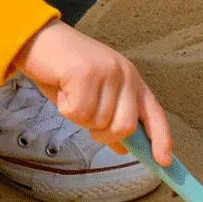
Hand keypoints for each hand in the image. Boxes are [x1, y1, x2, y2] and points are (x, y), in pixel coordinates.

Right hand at [15, 20, 171, 164]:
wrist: (39, 40)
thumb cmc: (65, 71)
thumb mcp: (94, 96)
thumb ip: (111, 118)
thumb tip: (124, 148)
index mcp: (132, 80)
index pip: (154, 113)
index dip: (161, 139)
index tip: (163, 162)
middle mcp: (125, 74)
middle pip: (125, 126)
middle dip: (102, 133)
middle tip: (82, 113)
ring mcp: (107, 72)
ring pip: (98, 122)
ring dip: (78, 116)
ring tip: (70, 93)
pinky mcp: (86, 73)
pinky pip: (78, 112)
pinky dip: (65, 108)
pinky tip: (62, 88)